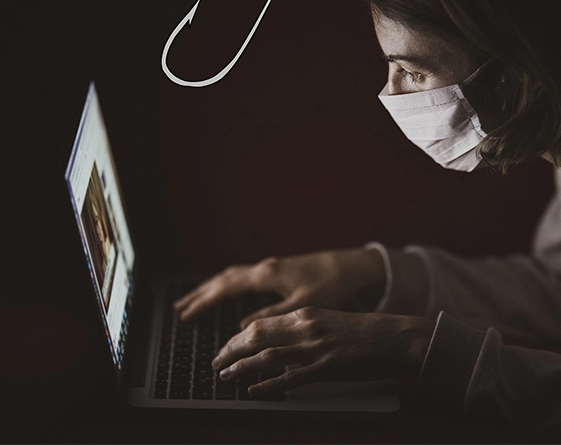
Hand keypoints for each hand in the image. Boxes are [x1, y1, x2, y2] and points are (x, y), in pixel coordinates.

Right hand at [173, 248, 385, 327]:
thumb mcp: (303, 304)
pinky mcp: (277, 270)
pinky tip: (226, 290)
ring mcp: (270, 267)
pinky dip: (227, 283)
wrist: (350, 265)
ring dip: (212, 287)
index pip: (226, 288)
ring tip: (194, 300)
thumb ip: (272, 316)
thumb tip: (243, 325)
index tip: (186, 315)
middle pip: (223, 280)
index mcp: (267, 275)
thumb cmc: (331, 284)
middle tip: (179, 309)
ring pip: (232, 276)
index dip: (204, 302)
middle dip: (200, 294)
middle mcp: (264, 268)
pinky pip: (243, 276)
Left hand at [211, 308, 434, 397]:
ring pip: (266, 356)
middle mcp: (307, 327)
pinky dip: (267, 385)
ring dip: (241, 367)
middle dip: (231, 350)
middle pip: (256, 336)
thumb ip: (307, 329)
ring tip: (226, 376)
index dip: (237, 337)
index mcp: (307, 314)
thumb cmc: (368, 332)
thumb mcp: (331, 322)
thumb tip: (281, 342)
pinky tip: (253, 391)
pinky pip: (289, 378)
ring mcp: (315, 348)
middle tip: (217, 363)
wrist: (397, 338)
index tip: (226, 347)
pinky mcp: (327, 368)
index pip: (261, 323)